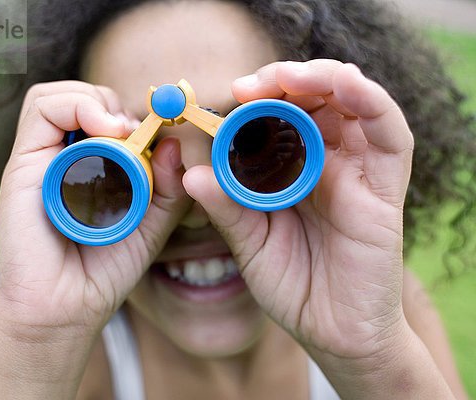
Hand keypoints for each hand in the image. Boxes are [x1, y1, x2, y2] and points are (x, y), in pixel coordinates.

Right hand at [0, 81, 191, 397]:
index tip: (161, 133)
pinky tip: (105, 130)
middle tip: (137, 135)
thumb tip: (172, 142)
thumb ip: (168, 189)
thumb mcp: (151, 227)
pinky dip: (78, 106)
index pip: (104, 117)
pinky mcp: (23, 164)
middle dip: (116, 106)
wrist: (63, 311)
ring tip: (120, 132)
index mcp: (88, 170)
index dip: (133, 115)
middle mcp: (61, 160)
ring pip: (60, 96)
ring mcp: (40, 160)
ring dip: (97, 102)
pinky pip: (43, 109)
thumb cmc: (102, 274)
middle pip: (83, 100)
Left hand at [183, 60, 413, 360]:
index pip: (282, 114)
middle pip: (317, 98)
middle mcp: (328, 162)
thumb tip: (190, 174)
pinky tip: (343, 85)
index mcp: (293, 170)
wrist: (331, 333)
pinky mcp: (385, 189)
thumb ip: (225, 207)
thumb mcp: (249, 242)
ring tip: (287, 76)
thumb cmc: (292, 285)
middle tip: (250, 84)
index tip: (229, 95)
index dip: (258, 97)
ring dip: (323, 78)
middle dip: (285, 80)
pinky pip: (391, 135)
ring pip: (354, 103)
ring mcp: (358, 172)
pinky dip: (370, 102)